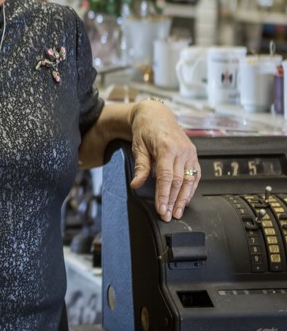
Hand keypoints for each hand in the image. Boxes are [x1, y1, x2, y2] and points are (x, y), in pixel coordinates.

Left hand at [128, 99, 199, 221]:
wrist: (156, 114)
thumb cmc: (145, 129)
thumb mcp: (138, 146)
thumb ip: (140, 166)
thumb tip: (136, 185)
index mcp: (167, 147)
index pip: (166, 177)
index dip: (164, 195)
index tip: (161, 209)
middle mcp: (182, 150)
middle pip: (179, 181)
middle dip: (173, 201)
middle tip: (167, 216)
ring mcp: (190, 152)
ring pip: (189, 180)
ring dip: (183, 198)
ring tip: (177, 212)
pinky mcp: (193, 154)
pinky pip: (195, 175)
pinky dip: (191, 188)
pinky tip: (185, 199)